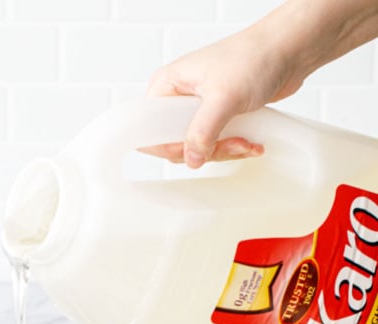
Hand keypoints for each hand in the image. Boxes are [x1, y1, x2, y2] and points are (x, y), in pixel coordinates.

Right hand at [144, 24, 301, 168]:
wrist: (288, 51)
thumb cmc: (254, 58)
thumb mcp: (223, 97)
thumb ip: (203, 131)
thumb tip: (191, 158)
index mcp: (168, 85)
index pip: (149, 130)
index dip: (168, 146)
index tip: (192, 149)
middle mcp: (180, 97)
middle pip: (176, 144)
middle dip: (205, 151)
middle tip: (227, 143)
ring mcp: (199, 108)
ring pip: (199, 148)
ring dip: (225, 151)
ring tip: (245, 142)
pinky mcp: (217, 117)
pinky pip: (216, 145)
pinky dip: (234, 148)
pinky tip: (251, 142)